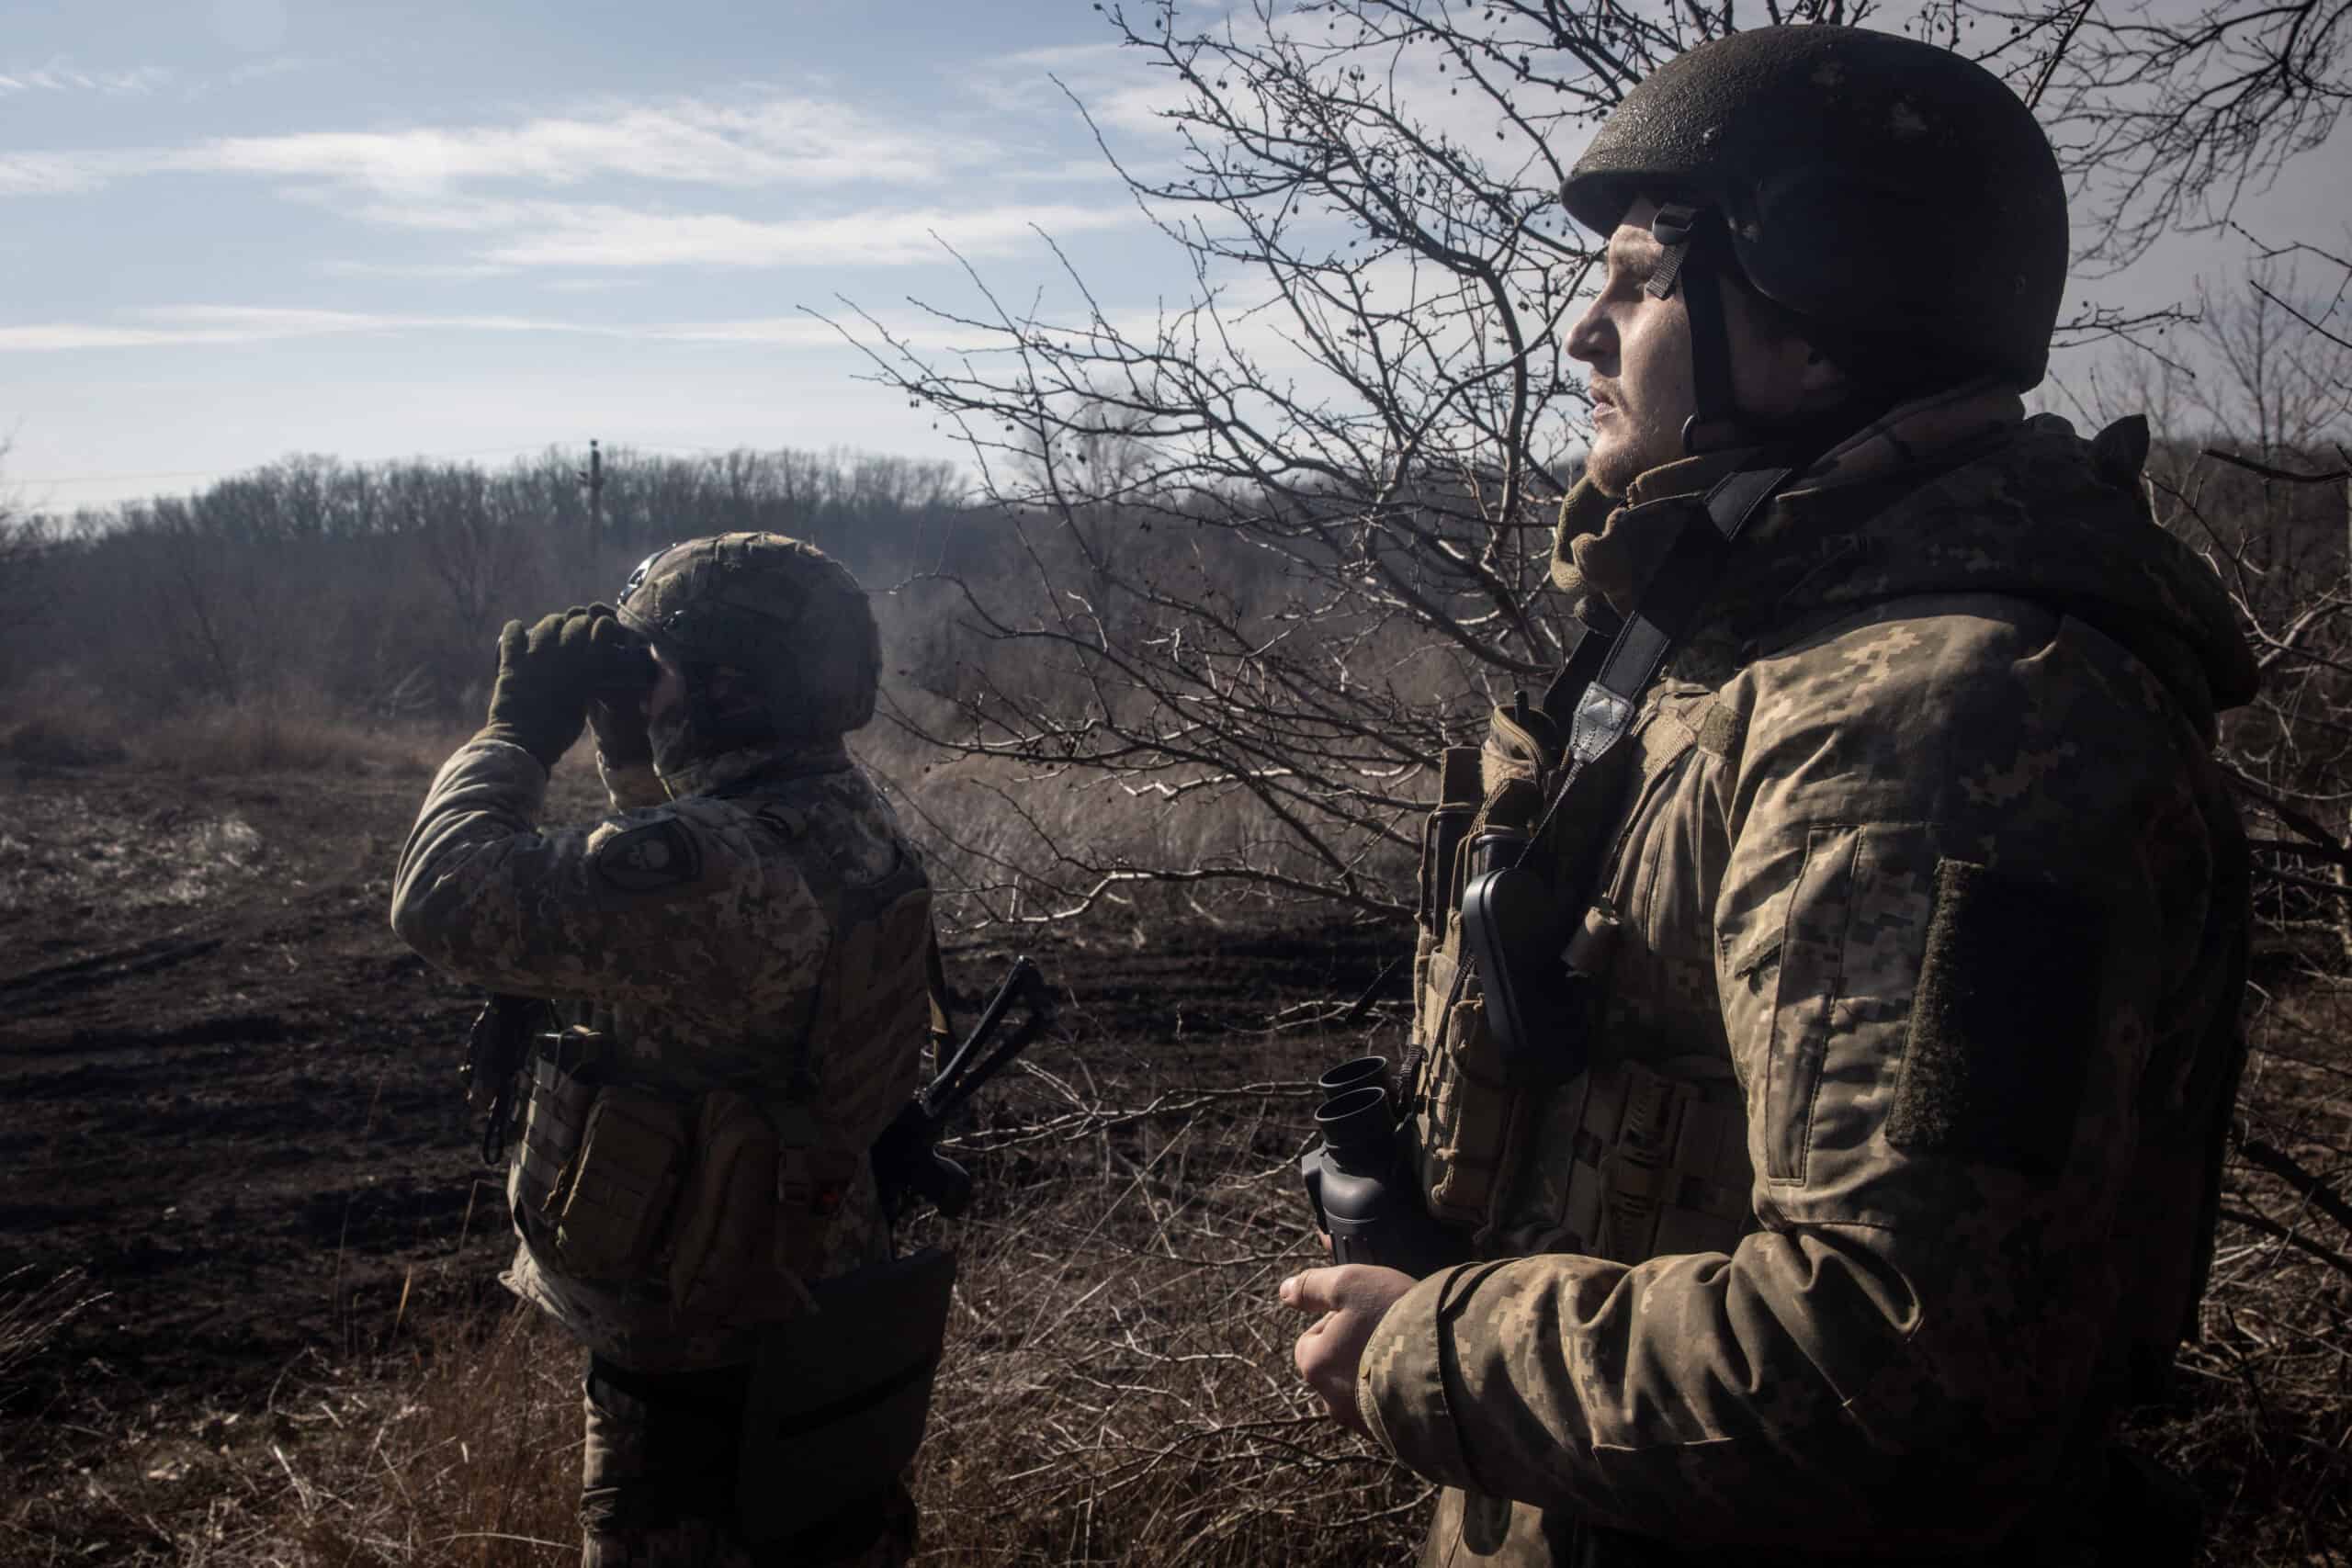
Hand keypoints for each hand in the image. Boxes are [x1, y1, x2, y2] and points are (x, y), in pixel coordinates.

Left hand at [482, 605, 638, 768]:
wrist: (524, 741)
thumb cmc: (558, 732)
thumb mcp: (581, 708)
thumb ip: (584, 687)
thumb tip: (585, 675)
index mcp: (586, 669)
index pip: (600, 632)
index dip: (601, 626)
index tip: (600, 629)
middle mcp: (563, 657)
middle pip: (574, 624)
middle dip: (577, 624)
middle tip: (574, 631)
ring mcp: (536, 657)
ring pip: (547, 624)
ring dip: (551, 624)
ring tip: (550, 630)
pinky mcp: (512, 661)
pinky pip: (512, 634)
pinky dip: (514, 630)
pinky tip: (517, 631)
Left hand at [1280, 1264, 1416, 1439]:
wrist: (1451, 1368)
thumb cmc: (1395, 1319)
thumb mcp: (1350, 1284)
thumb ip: (1312, 1286)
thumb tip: (1283, 1290)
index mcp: (1315, 1367)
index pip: (1310, 1341)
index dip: (1336, 1322)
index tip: (1366, 1313)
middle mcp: (1333, 1402)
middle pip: (1335, 1368)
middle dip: (1356, 1351)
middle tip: (1390, 1331)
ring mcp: (1364, 1424)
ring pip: (1361, 1392)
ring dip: (1378, 1375)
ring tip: (1408, 1355)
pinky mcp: (1395, 1437)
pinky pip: (1388, 1413)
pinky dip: (1398, 1396)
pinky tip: (1420, 1378)